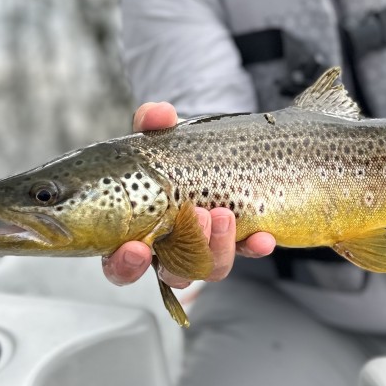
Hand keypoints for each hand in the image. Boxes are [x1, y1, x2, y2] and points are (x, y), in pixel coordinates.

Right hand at [102, 101, 275, 286]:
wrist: (212, 149)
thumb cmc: (172, 152)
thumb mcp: (160, 135)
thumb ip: (153, 124)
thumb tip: (159, 114)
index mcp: (136, 233)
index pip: (122, 264)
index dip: (126, 264)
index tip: (136, 249)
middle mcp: (169, 249)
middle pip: (172, 271)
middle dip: (184, 253)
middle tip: (196, 216)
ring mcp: (204, 248)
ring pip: (209, 267)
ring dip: (217, 246)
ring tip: (225, 213)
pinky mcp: (235, 242)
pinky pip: (245, 252)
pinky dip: (254, 247)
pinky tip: (263, 237)